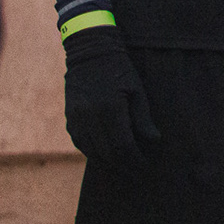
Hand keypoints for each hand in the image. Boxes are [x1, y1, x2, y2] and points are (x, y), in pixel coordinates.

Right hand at [63, 27, 160, 172]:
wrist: (90, 53)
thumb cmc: (120, 70)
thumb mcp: (137, 90)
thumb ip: (143, 118)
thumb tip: (154, 141)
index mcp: (110, 109)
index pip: (122, 146)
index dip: (135, 160)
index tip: (146, 166)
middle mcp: (90, 117)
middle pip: (107, 153)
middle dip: (124, 165)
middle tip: (138, 171)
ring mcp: (76, 119)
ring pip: (91, 151)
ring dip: (108, 162)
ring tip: (124, 166)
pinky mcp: (70, 118)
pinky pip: (81, 143)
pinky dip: (93, 151)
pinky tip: (106, 154)